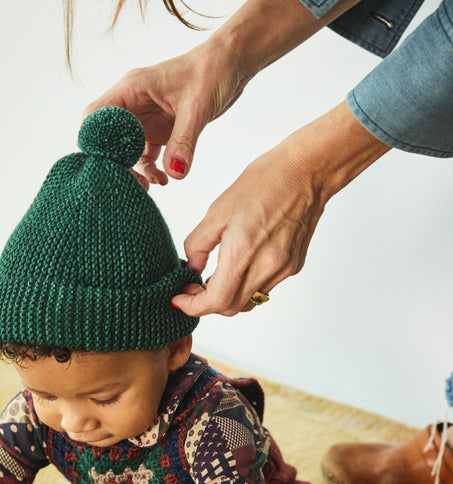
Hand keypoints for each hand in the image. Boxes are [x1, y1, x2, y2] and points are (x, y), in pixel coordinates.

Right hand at [84, 38, 245, 185]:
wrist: (231, 64)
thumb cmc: (212, 71)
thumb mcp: (197, 108)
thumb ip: (183, 142)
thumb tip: (175, 173)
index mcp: (132, 89)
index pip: (96, 115)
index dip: (94, 141)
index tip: (108, 166)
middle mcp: (133, 104)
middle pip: (110, 139)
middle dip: (119, 164)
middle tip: (135, 184)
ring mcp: (145, 118)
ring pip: (129, 151)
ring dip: (138, 170)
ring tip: (157, 183)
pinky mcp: (160, 129)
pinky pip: (148, 154)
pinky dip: (153, 169)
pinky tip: (166, 178)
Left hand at [173, 101, 390, 315]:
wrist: (306, 172)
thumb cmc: (264, 182)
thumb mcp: (218, 209)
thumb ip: (198, 244)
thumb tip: (191, 269)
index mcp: (243, 249)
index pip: (216, 300)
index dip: (193, 305)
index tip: (180, 298)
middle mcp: (266, 265)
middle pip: (231, 308)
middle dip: (207, 303)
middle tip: (193, 285)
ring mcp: (283, 269)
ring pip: (248, 302)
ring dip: (227, 297)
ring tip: (215, 276)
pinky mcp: (293, 267)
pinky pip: (264, 289)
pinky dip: (246, 286)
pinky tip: (241, 265)